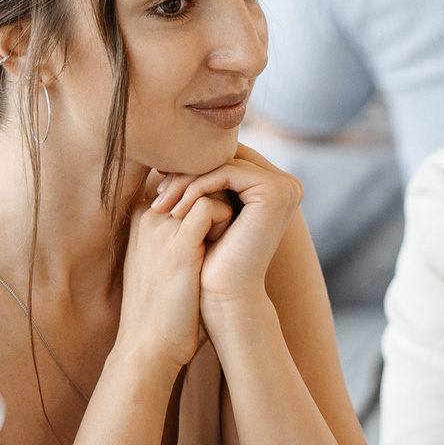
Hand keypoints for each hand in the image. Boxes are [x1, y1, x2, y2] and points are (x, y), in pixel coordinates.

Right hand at [117, 172, 230, 371]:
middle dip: (219, 194)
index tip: (224, 215)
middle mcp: (148, 216)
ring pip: (203, 188)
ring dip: (225, 206)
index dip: (206, 193)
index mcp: (142, 219)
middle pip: (193, 180)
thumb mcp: (164, 265)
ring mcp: (160, 227)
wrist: (148, 347)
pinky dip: (227, 219)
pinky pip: (211, 206)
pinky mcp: (177, 243)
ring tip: (229, 234)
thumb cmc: (163, 312)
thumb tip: (213, 225)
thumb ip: (183, 238)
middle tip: (234, 220)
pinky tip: (229, 240)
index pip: (181, 183)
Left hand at [149, 145, 301, 314]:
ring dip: (186, 182)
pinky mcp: (276, 191)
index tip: (159, 187)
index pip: (227, 161)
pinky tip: (176, 211)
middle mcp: (287, 183)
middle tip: (156, 193)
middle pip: (226, 159)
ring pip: (223, 165)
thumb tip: (178, 145)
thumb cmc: (213, 261)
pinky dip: (196, 188)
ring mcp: (285, 186)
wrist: (226, 299)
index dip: (192, 169)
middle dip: (187, 174)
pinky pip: (226, 174)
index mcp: (275, 187)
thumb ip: (208, 181)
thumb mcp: (209, 214)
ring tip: (161, 205)